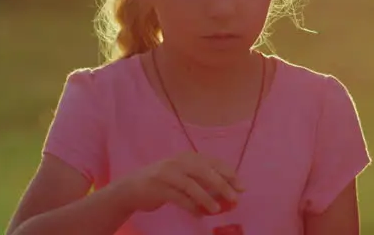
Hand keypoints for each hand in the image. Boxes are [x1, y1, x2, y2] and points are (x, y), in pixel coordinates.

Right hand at [113, 151, 242, 217]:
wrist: (131, 188)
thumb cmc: (163, 182)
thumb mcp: (184, 175)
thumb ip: (202, 181)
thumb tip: (226, 193)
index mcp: (189, 157)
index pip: (214, 163)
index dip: (230, 174)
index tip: (242, 187)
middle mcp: (179, 162)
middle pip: (206, 172)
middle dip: (223, 185)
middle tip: (235, 198)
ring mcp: (168, 174)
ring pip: (192, 185)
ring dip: (207, 198)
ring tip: (218, 209)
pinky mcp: (158, 188)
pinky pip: (179, 198)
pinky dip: (191, 207)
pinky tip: (199, 215)